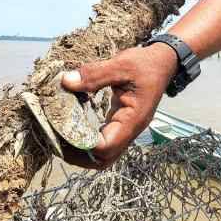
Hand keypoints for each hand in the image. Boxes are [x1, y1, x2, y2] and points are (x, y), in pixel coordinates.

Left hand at [59, 43, 177, 168]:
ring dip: (82, 152)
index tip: (62, 131)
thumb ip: (94, 74)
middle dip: (79, 156)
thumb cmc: (145, 63)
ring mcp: (126, 128)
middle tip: (56, 141)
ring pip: (104, 154)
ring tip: (61, 138)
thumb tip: (66, 82)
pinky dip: (87, 140)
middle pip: (104, 159)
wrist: (164, 62)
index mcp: (133, 120)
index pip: (106, 146)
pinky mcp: (121, 123)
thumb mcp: (121, 64)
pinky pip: (104, 140)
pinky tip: (72, 128)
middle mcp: (130, 129)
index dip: (83, 144)